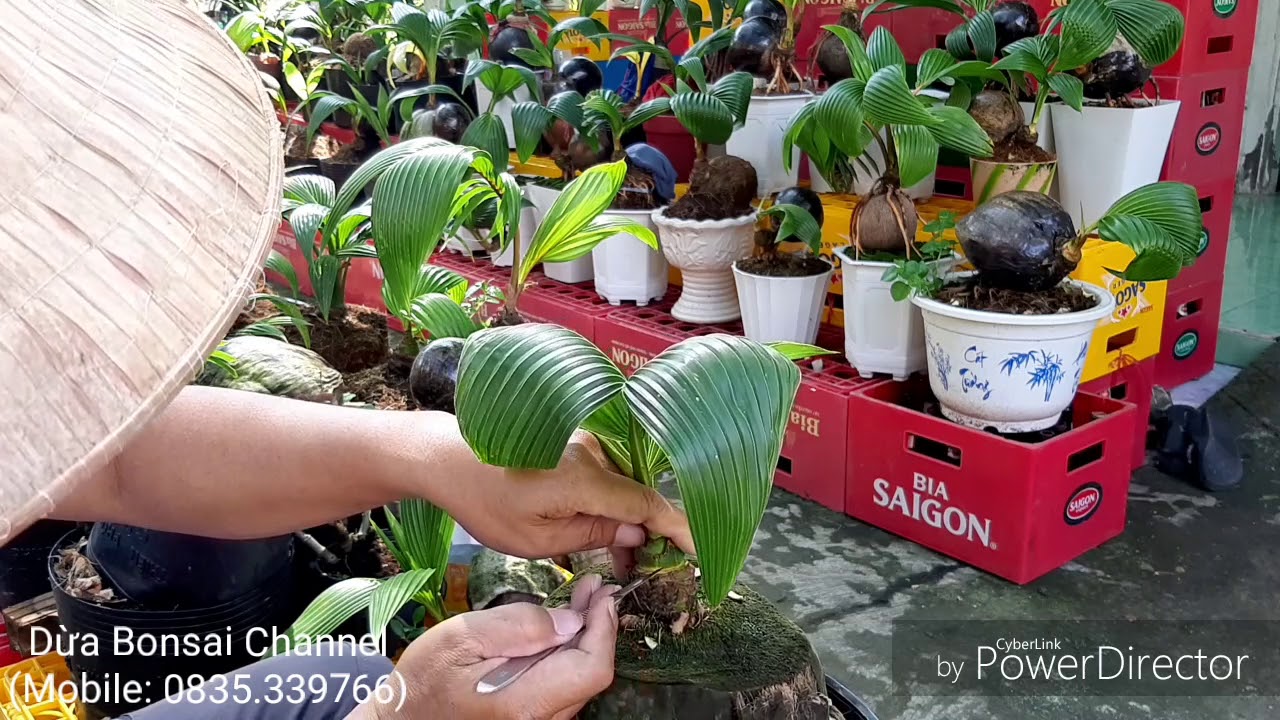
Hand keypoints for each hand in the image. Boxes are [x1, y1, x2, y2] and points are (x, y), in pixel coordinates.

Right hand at [352, 575, 618, 719]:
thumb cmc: (424, 681)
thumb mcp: (462, 638)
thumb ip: (518, 626)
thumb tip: (570, 620)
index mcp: (523, 703)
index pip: (591, 669)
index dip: (603, 628)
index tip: (601, 595)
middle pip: (590, 675)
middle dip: (596, 628)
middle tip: (592, 589)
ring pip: (579, 683)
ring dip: (583, 641)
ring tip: (578, 603)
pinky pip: (562, 691)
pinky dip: (566, 658)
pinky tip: (557, 633)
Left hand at [440, 430, 693, 562]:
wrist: (448, 458)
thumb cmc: (486, 503)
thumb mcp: (538, 539)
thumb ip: (593, 535)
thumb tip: (636, 535)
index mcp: (586, 478)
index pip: (648, 504)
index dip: (677, 529)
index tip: (697, 553)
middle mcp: (594, 453)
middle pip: (640, 494)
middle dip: (652, 534)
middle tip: (648, 575)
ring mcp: (585, 444)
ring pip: (625, 486)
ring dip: (631, 521)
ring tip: (624, 564)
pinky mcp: (576, 443)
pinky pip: (608, 477)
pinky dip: (614, 504)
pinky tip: (606, 533)